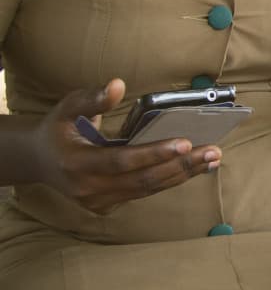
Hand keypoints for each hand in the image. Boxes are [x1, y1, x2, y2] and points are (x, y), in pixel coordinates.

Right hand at [33, 78, 221, 212]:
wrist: (37, 160)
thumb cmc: (58, 128)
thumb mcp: (68, 107)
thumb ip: (93, 98)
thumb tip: (118, 84)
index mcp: (77, 163)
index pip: (123, 160)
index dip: (155, 153)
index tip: (185, 141)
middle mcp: (88, 188)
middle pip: (142, 180)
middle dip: (181, 165)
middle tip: (213, 151)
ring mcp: (98, 201)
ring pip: (147, 189)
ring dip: (182, 174)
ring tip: (212, 158)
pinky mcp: (107, 205)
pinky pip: (143, 192)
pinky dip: (170, 179)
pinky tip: (194, 167)